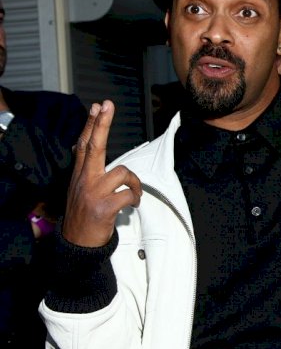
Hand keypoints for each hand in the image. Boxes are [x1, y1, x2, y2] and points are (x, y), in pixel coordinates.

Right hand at [63, 100, 141, 246]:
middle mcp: (84, 180)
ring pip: (122, 172)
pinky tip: (133, 204)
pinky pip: (128, 194)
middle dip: (101, 124)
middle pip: (94, 146)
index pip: (84, 144)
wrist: (77, 244)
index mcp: (79, 175)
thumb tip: (88, 148)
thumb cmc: (85, 215)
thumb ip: (87, 170)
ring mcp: (93, 193)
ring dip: (134, 184)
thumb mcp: (80, 190)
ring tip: (133, 194)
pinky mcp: (103, 207)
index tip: (97, 106)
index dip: (91, 124)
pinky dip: (135, 199)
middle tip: (107, 105)